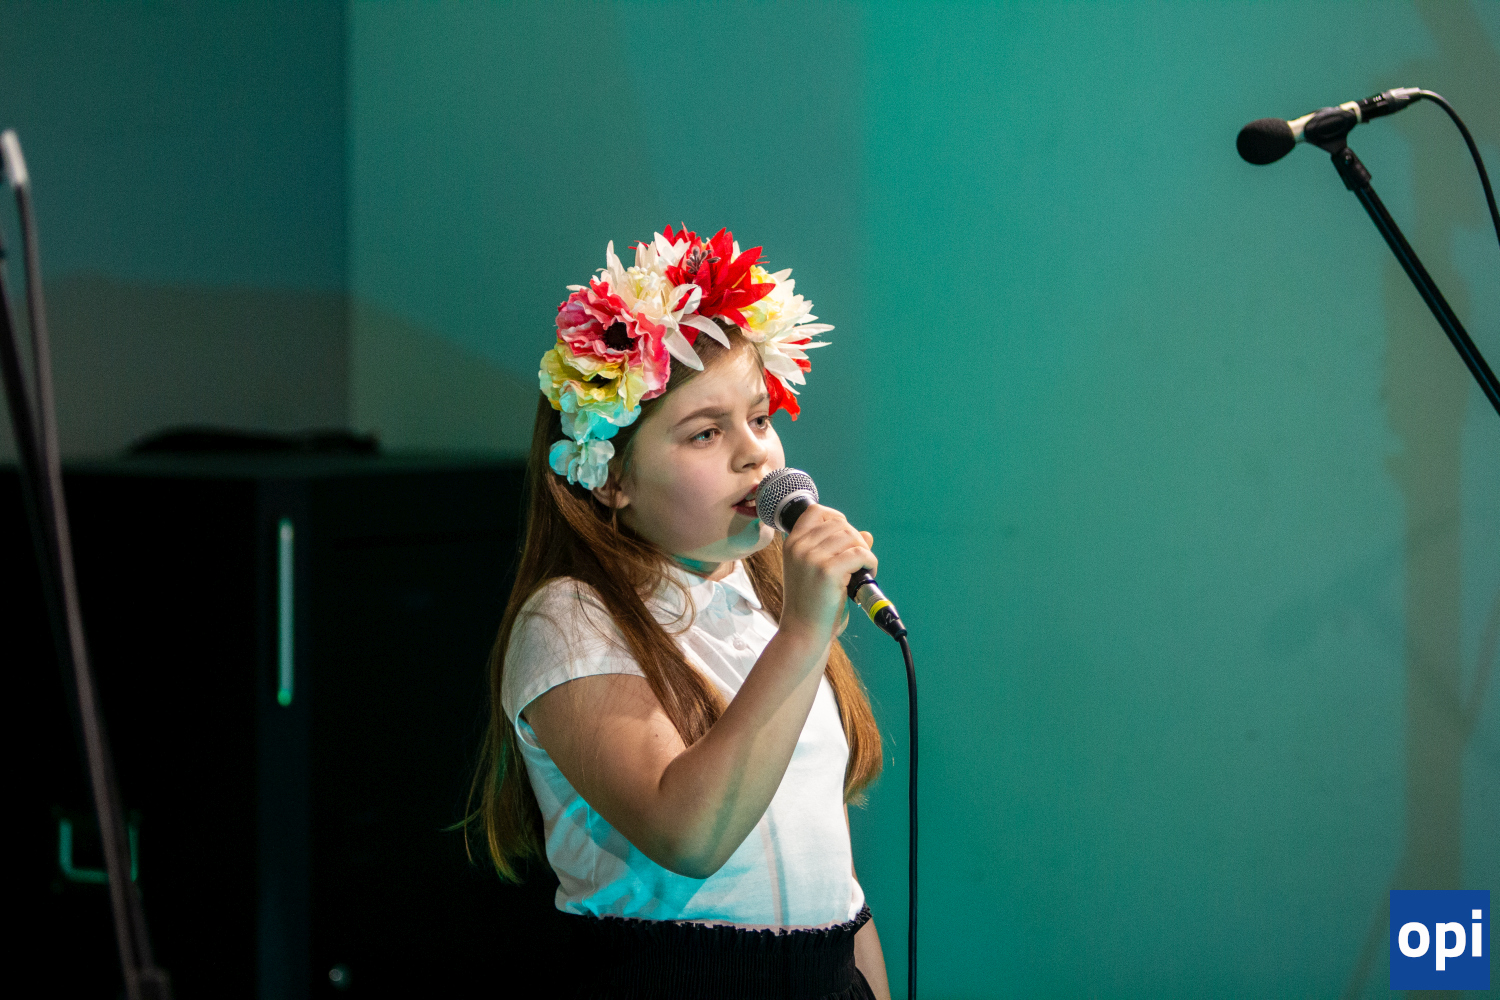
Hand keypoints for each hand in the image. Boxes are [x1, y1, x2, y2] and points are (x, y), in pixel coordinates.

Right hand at [779, 504, 876, 643]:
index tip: (847, 535)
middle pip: (839, 524)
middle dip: (856, 540)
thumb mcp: (816, 572)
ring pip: (852, 536)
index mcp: (792, 545)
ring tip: (864, 570)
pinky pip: (860, 553)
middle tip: (859, 561)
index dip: (836, 518)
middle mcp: (799, 547)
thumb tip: (866, 535)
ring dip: (864, 552)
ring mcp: (812, 558)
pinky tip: (868, 575)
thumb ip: (836, 550)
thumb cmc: (811, 606)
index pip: (815, 511)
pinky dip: (870, 562)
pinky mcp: (828, 571)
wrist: (803, 633)